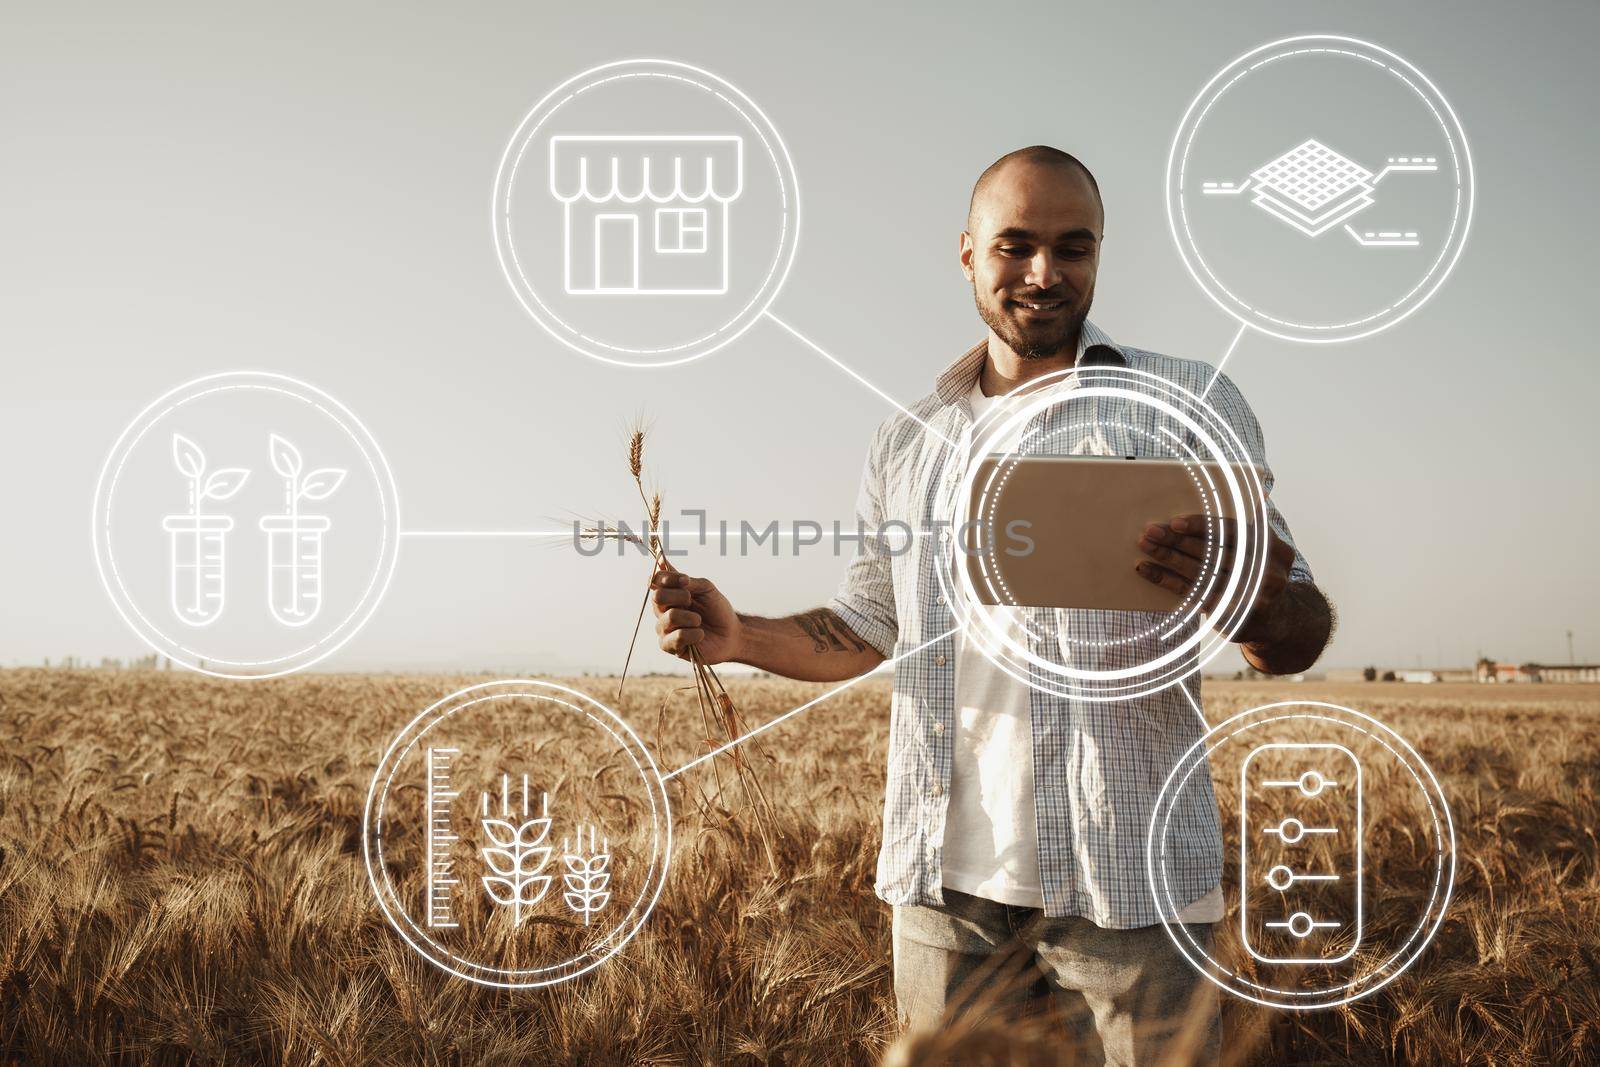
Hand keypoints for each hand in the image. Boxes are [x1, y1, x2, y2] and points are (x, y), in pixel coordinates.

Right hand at [651, 564, 742, 663]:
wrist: (731, 634)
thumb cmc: (717, 610)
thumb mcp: (706, 589)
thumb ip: (687, 580)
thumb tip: (665, 566)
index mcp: (670, 594)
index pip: (655, 581)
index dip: (666, 578)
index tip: (685, 580)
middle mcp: (663, 610)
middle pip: (657, 597)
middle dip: (679, 596)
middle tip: (692, 601)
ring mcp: (664, 628)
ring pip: (670, 617)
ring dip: (691, 617)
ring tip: (699, 621)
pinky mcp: (669, 646)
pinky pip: (676, 637)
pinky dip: (693, 634)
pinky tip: (700, 635)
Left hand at [1135, 514, 1297, 644]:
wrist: (1278, 620)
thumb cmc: (1259, 571)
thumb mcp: (1266, 547)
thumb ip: (1254, 523)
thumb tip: (1255, 494)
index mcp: (1272, 548)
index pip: (1232, 531)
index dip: (1202, 526)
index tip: (1175, 521)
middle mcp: (1263, 573)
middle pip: (1211, 552)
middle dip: (1178, 540)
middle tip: (1150, 530)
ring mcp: (1245, 596)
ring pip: (1197, 572)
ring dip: (1167, 557)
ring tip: (1144, 545)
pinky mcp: (1226, 614)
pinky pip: (1188, 593)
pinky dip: (1165, 580)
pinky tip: (1145, 569)